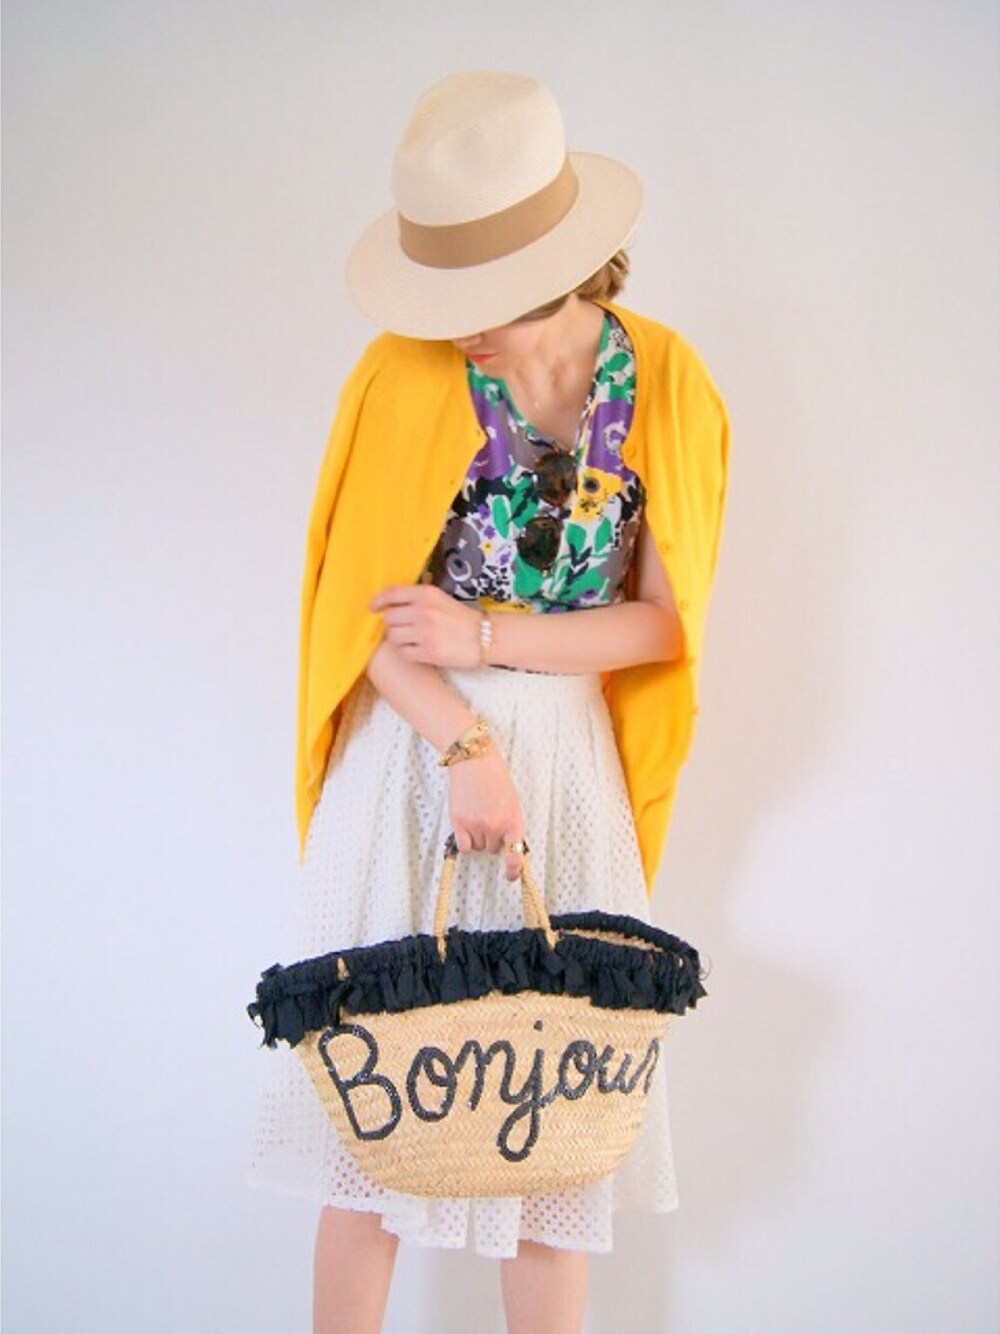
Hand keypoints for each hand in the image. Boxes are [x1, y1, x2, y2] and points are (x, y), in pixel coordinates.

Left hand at [370, 585, 481, 668]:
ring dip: (398, 639)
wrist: (485, 637)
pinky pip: (404, 653)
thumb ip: (416, 598)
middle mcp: (424, 611)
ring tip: (411, 639)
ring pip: (393, 637)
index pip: (391, 594)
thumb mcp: (440, 599)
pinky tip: (418, 649)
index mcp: (426, 594)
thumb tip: (388, 603)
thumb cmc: (460, 618)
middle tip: (401, 627)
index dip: (378, 601)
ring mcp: (426, 633)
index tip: (373, 608)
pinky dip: (408, 652)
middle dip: (391, 624)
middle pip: (389, 618)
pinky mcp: (429, 653)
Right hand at [448, 747, 525, 881]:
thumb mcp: (512, 802)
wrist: (475, 762)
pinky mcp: (459, 822)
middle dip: (493, 840)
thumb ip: (511, 824)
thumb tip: (507, 846)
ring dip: (478, 839)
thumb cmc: (496, 780)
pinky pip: (464, 847)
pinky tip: (467, 826)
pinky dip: (466, 841)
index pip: (515, 854)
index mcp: (513, 820)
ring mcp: (476, 825)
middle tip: (489, 819)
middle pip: (494, 850)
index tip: (510, 876)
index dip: (513, 869)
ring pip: (479, 848)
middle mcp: (495, 826)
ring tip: (478, 816)